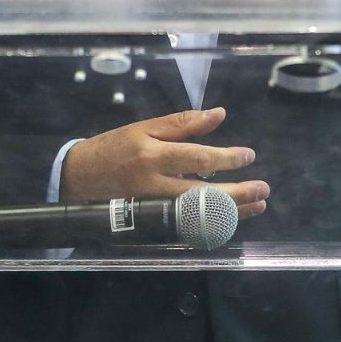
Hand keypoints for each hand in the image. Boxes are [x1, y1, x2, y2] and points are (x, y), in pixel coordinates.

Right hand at [59, 107, 268, 219]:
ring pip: (198, 215)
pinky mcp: (151, 224)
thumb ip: (183, 123)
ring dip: (231, 213)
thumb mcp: (145, 127)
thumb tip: (219, 114)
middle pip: (202, 193)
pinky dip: (212, 224)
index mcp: (152, 155)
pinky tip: (232, 219)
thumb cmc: (114, 147)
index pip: (196, 158)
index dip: (226, 159)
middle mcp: (153, 185)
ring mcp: (152, 208)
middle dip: (237, 194)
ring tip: (257, 207)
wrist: (76, 178)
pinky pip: (187, 227)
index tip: (248, 156)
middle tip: (263, 190)